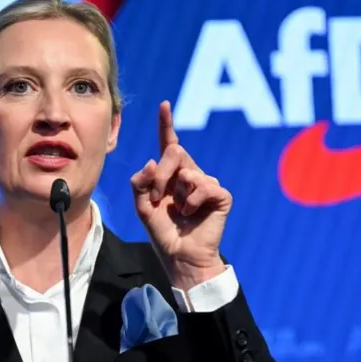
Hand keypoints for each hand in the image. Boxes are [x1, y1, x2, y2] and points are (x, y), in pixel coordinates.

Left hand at [130, 101, 232, 290]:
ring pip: (189, 170)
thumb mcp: (142, 207)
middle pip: (176, 152)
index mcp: (170, 174)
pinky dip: (193, 200)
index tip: (164, 105)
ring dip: (177, 193)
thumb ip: (140, 183)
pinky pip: (205, 185)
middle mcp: (190, 174)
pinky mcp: (220, 195)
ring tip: (179, 211)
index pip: (168, 143)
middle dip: (162, 174)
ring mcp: (206, 183)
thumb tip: (152, 161)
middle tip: (159, 197)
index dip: (166, 124)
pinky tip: (192, 213)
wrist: (180, 256)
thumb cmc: (163, 232)